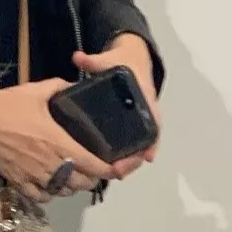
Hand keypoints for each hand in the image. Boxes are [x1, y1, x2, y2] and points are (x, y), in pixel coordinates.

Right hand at [0, 79, 123, 203]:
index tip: (122, 165)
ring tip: (74, 173)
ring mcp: (35, 177)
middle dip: (94, 177)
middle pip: (84, 183)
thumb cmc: (7, 105)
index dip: (114, 169)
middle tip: (94, 166)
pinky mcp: (19, 184)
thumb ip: (60, 88)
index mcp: (60, 143)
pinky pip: (42, 197)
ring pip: (64, 191)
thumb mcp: (37, 90)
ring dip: (73, 185)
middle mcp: (52, 165)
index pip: (96, 165)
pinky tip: (51, 183)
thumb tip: (75, 86)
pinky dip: (50, 193)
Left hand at [74, 35, 161, 174]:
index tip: (147, 156)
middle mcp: (145, 112)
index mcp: (144, 96)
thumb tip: (78, 57)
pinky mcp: (129, 125)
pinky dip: (125, 157)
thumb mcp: (109, 59)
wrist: (132, 59)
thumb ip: (94, 61)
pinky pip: (131, 143)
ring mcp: (138, 120)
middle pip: (146, 140)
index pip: (153, 120)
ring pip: (138, 146)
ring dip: (129, 162)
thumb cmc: (123, 62)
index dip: (151, 140)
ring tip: (114, 174)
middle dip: (134, 158)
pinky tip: (113, 170)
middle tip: (119, 171)